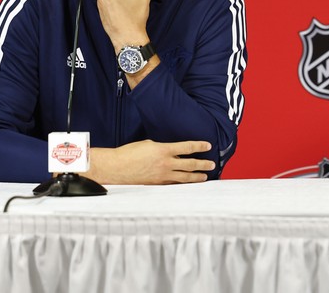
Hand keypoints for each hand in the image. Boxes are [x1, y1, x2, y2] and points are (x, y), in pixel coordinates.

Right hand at [84, 140, 215, 184]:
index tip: (208, 145)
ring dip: (196, 177)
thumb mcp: (149, 144)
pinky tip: (189, 184)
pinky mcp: (157, 184)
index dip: (199, 145)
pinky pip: (174, 184)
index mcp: (164, 150)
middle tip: (212, 164)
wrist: (116, 167)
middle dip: (203, 164)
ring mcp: (162, 175)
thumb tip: (172, 152)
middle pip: (190, 164)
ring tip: (205, 176)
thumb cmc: (129, 153)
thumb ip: (163, 148)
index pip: (187, 147)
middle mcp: (166, 163)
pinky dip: (183, 184)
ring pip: (184, 177)